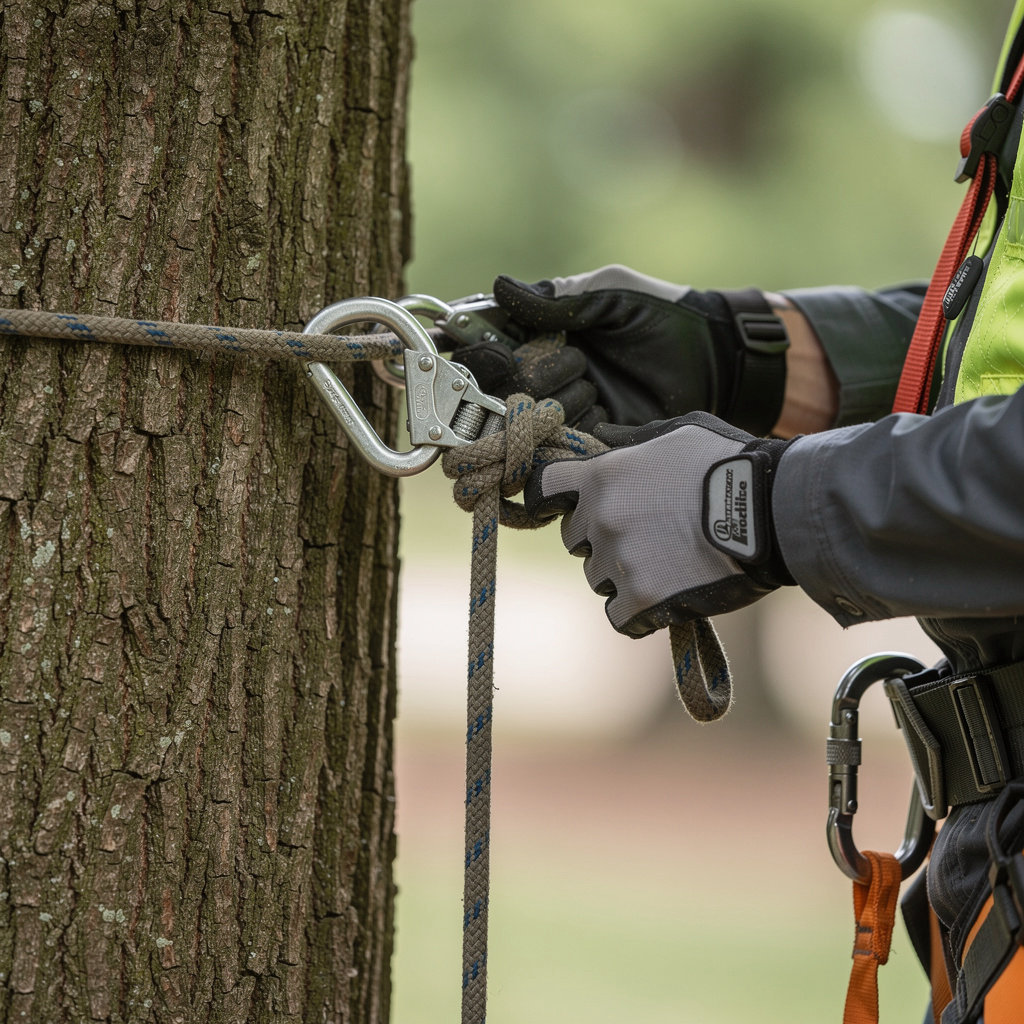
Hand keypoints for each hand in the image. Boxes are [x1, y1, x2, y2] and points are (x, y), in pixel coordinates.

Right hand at [450, 265, 789, 434]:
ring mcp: (567, 405)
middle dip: (530, 375)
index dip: (475, 349)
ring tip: (594, 382)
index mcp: (545, 331)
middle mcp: (548, 371)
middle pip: (503, 387)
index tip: (463, 349)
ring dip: (558, 399)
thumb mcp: (607, 295)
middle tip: (572, 360)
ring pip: (528, 416)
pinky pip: (558, 442)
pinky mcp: (590, 437)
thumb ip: (555, 298)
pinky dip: (568, 428)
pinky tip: (593, 410)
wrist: (715, 357)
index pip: (491, 343)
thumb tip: (498, 287)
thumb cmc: (662, 314)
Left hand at [524, 413, 795, 635]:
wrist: (774, 510)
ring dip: (622, 574)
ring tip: (666, 562)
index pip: (544, 489)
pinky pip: (620, 615)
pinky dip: (637, 611)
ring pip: (598, 578)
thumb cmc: (730, 463)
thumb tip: (602, 439)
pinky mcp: (644, 598)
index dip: (550, 500)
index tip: (555, 509)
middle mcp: (601, 518)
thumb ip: (632, 442)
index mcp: (603, 475)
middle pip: (575, 539)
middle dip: (599, 538)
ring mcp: (620, 560)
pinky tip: (663, 598)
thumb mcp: (678, 434)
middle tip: (645, 534)